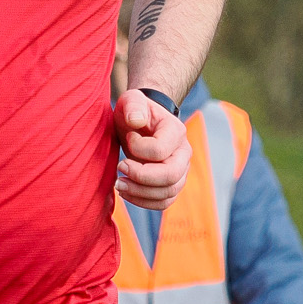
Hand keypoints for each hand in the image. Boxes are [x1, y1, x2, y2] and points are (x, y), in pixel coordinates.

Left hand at [114, 89, 190, 207]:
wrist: (141, 122)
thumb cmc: (135, 112)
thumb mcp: (131, 101)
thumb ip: (133, 106)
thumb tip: (136, 121)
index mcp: (176, 131)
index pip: (159, 150)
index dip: (137, 149)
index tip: (127, 138)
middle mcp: (184, 153)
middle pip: (170, 177)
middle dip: (140, 178)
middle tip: (119, 170)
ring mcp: (181, 171)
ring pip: (167, 193)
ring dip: (139, 193)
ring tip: (118, 184)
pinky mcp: (172, 184)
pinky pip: (164, 202)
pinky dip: (144, 202)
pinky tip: (126, 192)